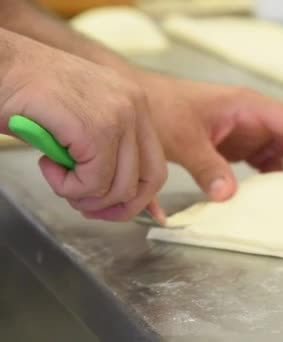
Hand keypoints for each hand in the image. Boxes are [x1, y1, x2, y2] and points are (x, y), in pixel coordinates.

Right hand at [0, 34, 166, 220]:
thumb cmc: (32, 94)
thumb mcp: (83, 123)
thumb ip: (111, 156)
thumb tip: (143, 205)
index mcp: (135, 104)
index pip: (157, 167)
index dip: (139, 200)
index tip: (112, 211)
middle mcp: (134, 106)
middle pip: (148, 181)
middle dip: (115, 206)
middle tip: (81, 203)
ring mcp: (117, 116)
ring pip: (118, 187)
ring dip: (82, 195)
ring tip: (57, 176)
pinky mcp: (94, 127)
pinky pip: (92, 182)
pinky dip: (66, 187)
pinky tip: (47, 164)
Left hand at [138, 71, 282, 200]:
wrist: (138, 103)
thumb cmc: (162, 108)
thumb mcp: (183, 137)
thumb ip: (206, 166)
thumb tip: (228, 197)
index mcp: (250, 106)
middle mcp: (254, 117)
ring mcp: (247, 131)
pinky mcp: (236, 145)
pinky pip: (266, 161)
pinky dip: (276, 177)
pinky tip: (275, 197)